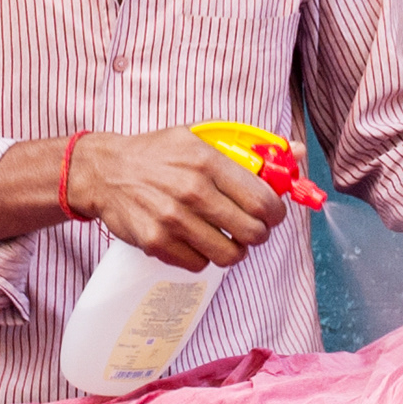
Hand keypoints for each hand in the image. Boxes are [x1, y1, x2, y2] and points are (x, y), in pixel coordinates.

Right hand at [71, 128, 285, 271]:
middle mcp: (192, 190)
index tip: (270, 215)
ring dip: (232, 250)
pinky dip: (202, 258)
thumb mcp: (200, 138)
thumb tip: (297, 153)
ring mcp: (173, 219)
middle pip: (252, 233)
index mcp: (208, 161)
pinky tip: (194, 241)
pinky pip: (199, 265)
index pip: (264, 201)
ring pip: (229, 255)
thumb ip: (249, 149)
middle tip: (248, 229)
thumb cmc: (157, 154)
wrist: (105, 171)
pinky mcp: (157, 242)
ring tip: (223, 238)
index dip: (275, 214)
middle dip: (256, 234)